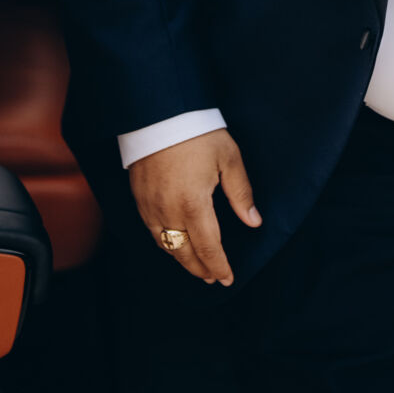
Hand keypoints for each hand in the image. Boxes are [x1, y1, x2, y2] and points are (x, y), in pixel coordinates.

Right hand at [128, 129, 260, 285]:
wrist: (158, 113)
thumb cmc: (198, 133)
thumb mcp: (228, 158)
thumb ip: (241, 193)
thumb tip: (254, 221)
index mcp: (194, 204)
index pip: (209, 248)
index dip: (219, 267)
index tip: (227, 279)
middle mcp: (169, 211)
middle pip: (185, 253)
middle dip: (200, 269)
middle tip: (213, 278)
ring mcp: (150, 206)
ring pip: (166, 246)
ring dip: (182, 260)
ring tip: (196, 267)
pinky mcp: (139, 198)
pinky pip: (152, 231)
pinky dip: (166, 244)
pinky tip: (175, 244)